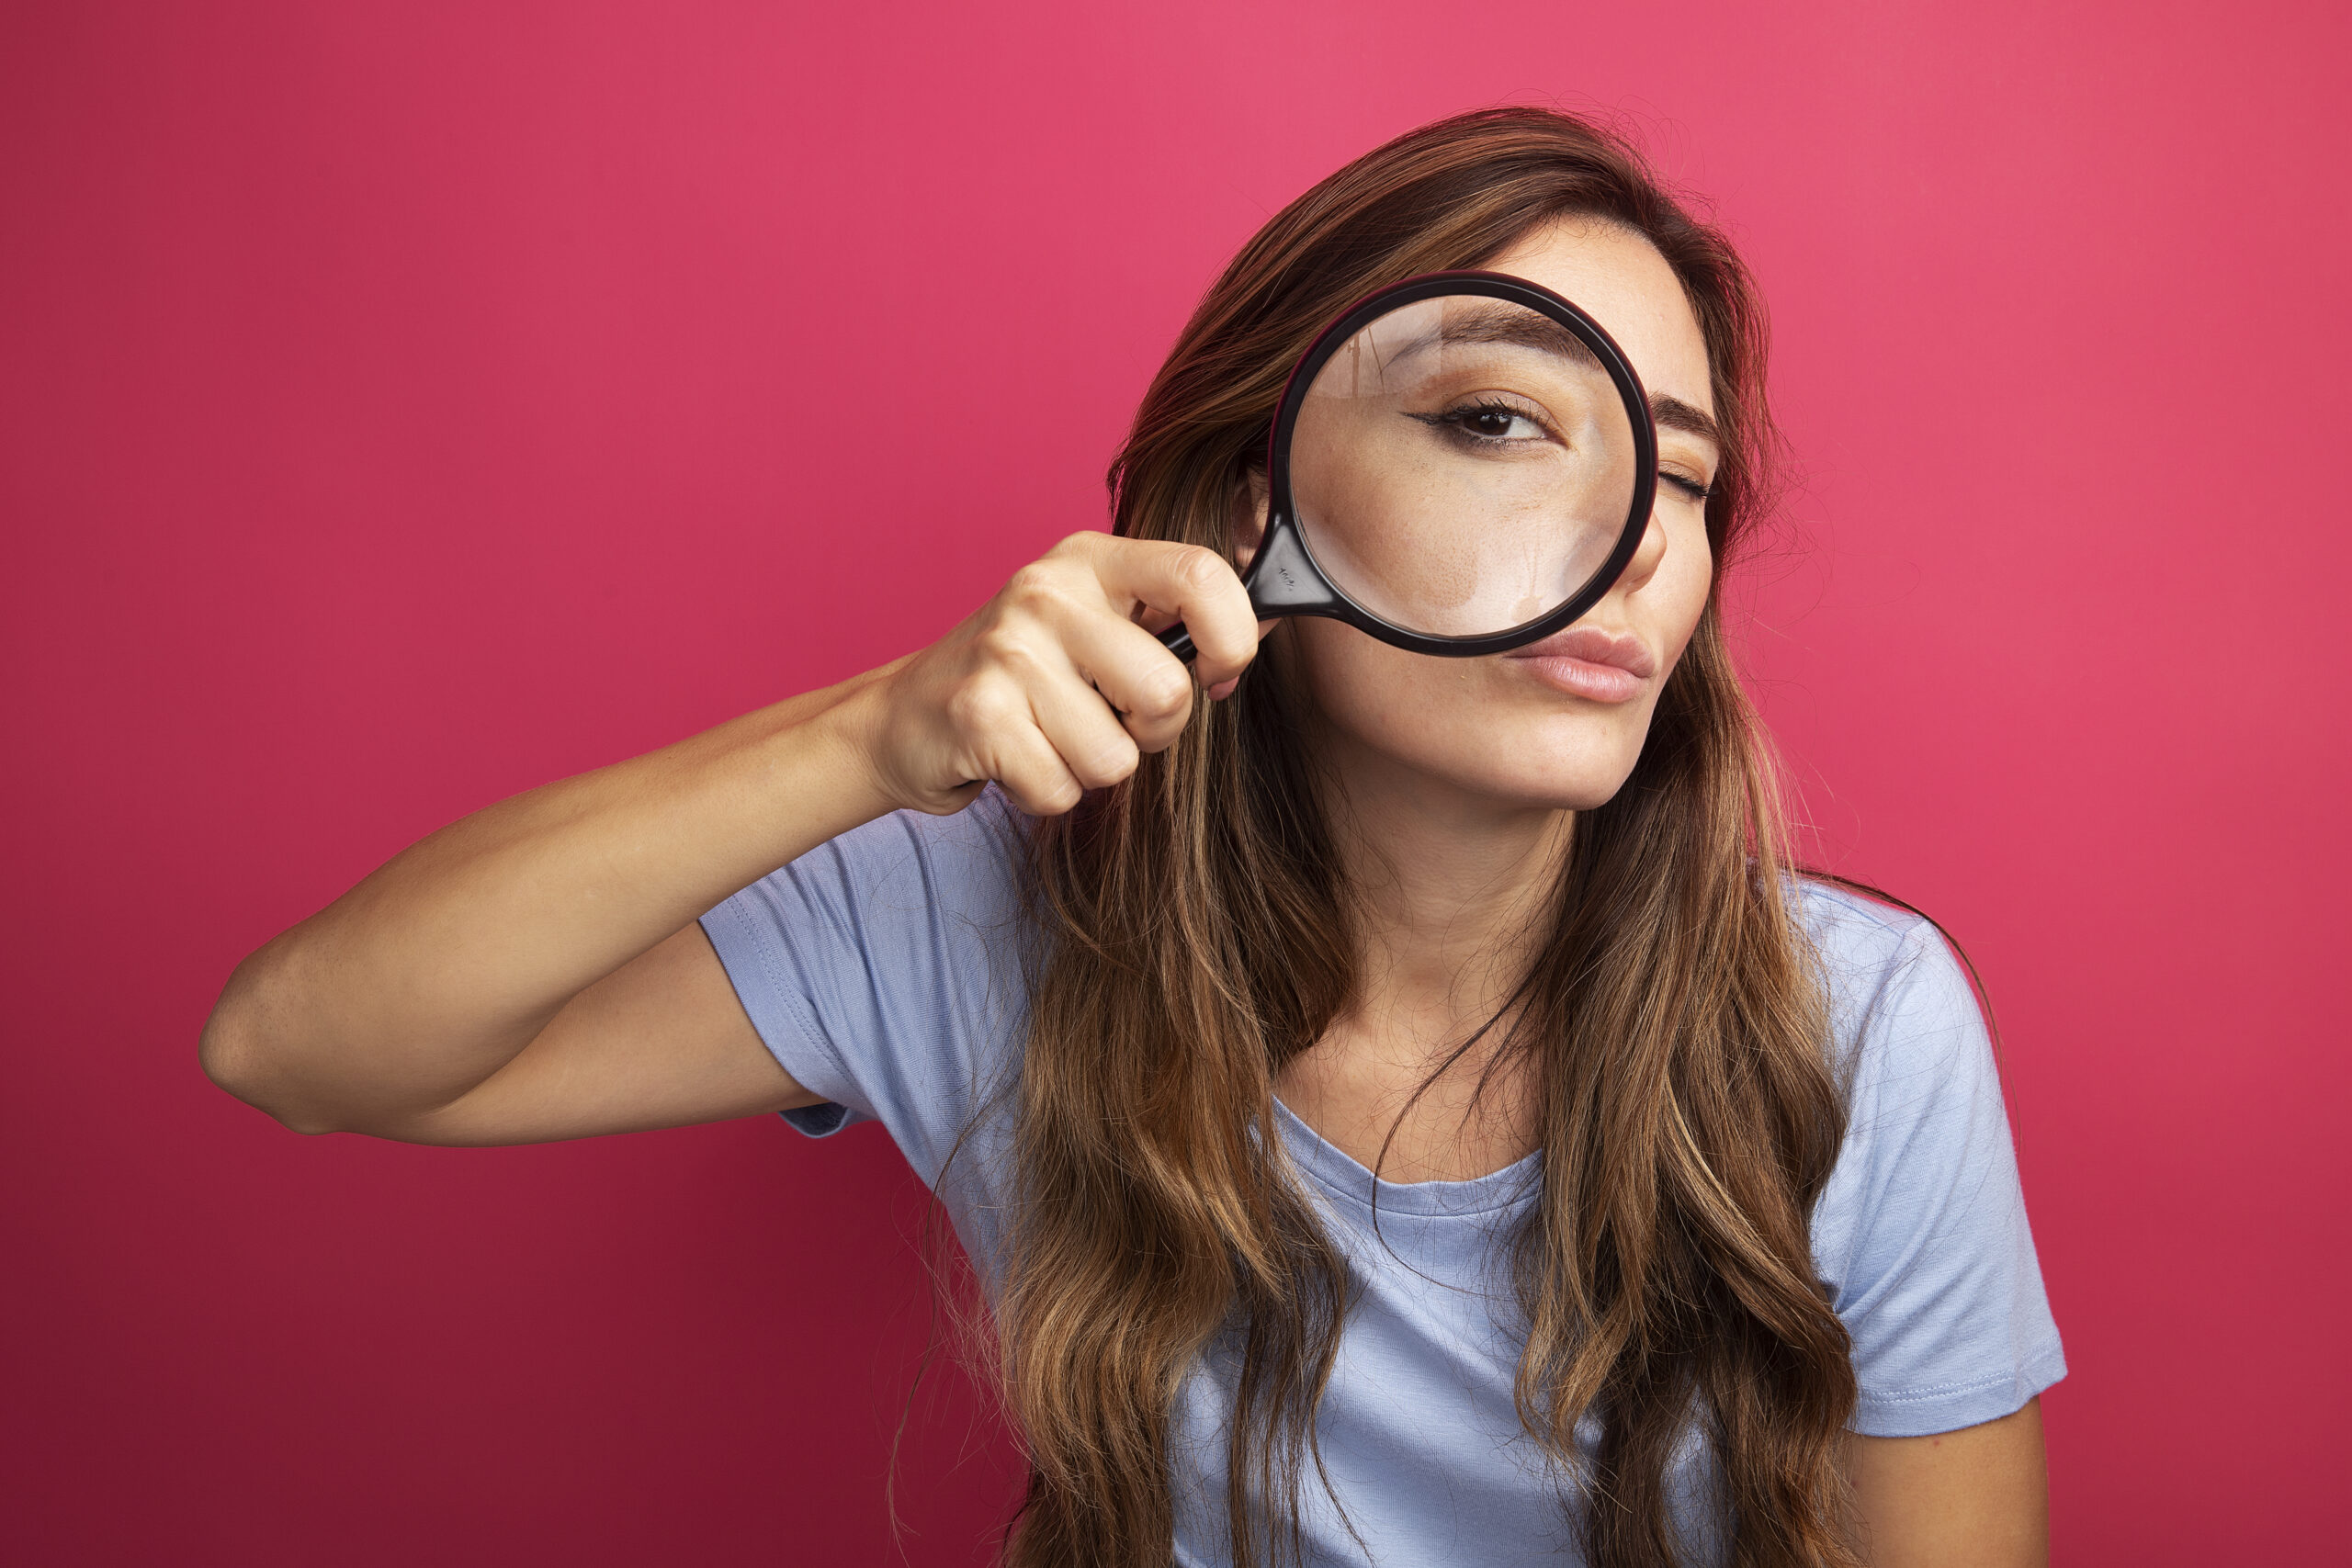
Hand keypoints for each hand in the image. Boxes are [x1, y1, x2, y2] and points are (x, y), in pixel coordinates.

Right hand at [849, 532, 1262, 815]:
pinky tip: (1017, 761)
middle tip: (1111, 722)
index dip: (1232, 635)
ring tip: (1052, 738)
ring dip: (1093, 770)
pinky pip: (1063, 789)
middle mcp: (1047, 592)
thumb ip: (1169, 626)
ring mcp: (1007, 651)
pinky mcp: (977, 714)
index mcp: (1091, 560)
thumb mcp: (1095, 626)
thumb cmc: (1026, 678)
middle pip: (1166, 692)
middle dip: (1154, 734)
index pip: (1200, 573)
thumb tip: (1252, 648)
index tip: (1217, 672)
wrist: (907, 717)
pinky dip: (1049, 795)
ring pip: (1116, 758)